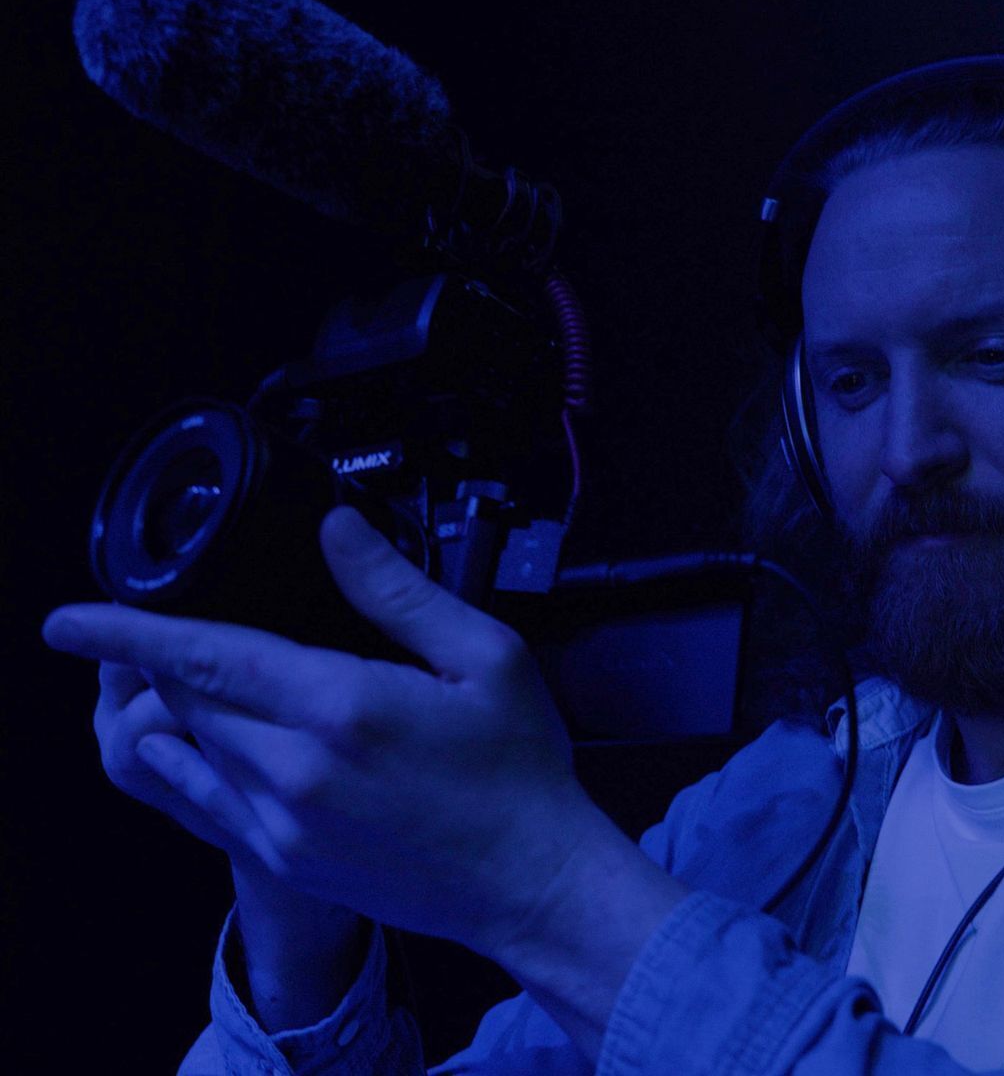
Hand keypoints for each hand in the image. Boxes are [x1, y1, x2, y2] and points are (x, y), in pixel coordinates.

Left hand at [44, 506, 596, 957]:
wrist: (527, 879)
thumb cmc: (515, 766)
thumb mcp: (483, 656)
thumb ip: (397, 590)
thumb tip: (337, 530)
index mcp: (340, 708)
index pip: (207, 655)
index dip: (128, 632)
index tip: (69, 620)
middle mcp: (293, 772)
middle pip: (187, 698)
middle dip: (172, 659)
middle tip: (192, 629)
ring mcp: (281, 825)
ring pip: (190, 749)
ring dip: (185, 707)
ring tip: (214, 681)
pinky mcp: (284, 860)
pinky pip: (205, 801)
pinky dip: (193, 760)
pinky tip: (217, 742)